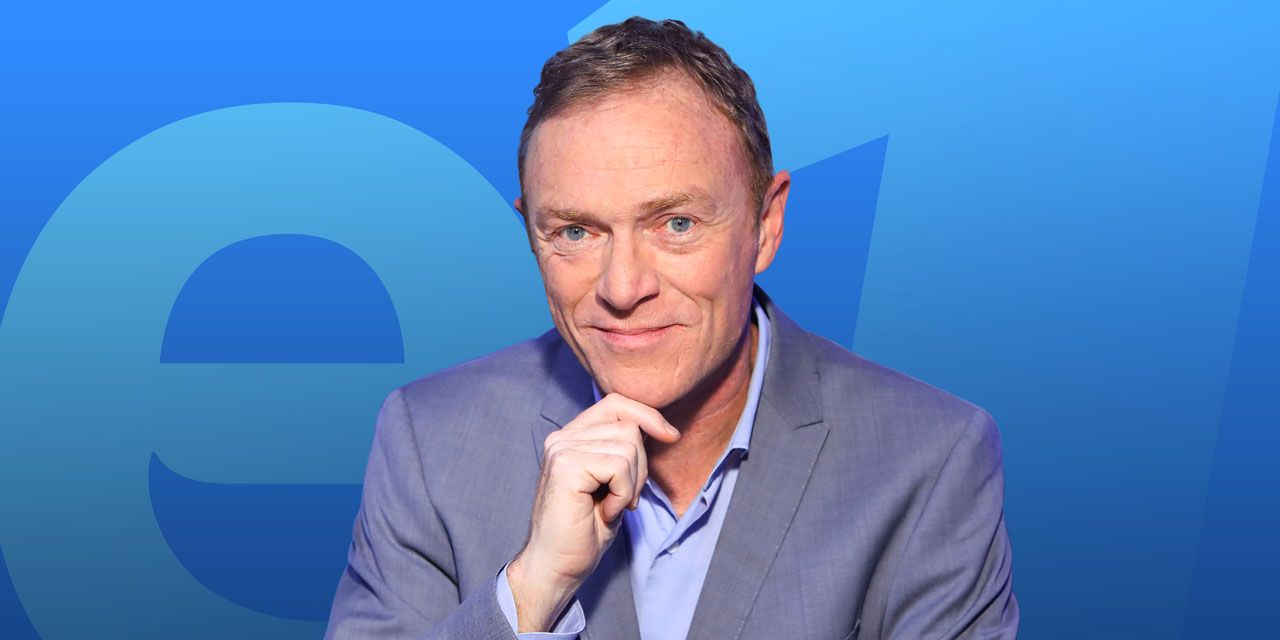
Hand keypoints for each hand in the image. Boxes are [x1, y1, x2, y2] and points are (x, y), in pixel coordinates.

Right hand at [507, 392, 680, 631]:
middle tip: (625, 500)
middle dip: (641, 467)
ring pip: (628, 447)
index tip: (671, 437)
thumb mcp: (613, 484)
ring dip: (632, 484)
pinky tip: (604, 511)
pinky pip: (618, 466)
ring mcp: (561, 449)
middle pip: (629, 427)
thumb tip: (660, 428)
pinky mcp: (565, 465)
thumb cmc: (585, 531)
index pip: (616, 403)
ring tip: (611, 507)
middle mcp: (562, 437)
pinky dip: (623, 494)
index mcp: (572, 437)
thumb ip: (624, 452)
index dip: (648, 415)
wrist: (556, 566)